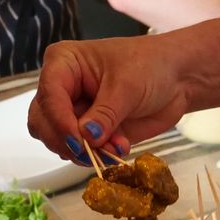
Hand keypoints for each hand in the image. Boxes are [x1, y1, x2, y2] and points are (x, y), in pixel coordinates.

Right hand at [28, 34, 190, 163]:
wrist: (177, 79)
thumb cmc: (150, 66)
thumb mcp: (128, 85)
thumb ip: (105, 113)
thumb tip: (87, 137)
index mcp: (63, 63)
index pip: (48, 95)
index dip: (59, 121)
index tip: (78, 141)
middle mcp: (61, 88)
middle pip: (42, 122)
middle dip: (66, 140)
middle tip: (92, 151)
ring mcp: (73, 112)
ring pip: (57, 141)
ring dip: (84, 151)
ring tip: (114, 148)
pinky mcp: (88, 133)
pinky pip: (80, 152)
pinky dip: (97, 156)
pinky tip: (119, 147)